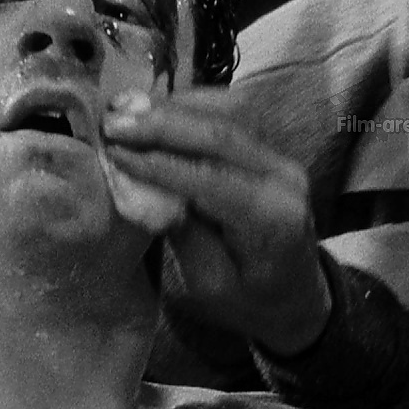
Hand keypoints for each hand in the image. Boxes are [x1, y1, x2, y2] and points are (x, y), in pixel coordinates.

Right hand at [101, 89, 331, 355]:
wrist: (296, 295)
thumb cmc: (251, 299)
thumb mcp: (210, 283)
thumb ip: (184, 234)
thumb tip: (146, 187)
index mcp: (271, 218)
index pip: (210, 178)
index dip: (158, 162)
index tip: (113, 152)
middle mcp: (283, 178)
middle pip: (220, 136)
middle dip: (161, 124)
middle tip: (111, 121)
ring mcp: (280, 160)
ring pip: (225, 119)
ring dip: (171, 110)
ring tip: (123, 108)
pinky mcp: (269, 152)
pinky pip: (228, 121)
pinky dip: (188, 111)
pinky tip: (151, 111)